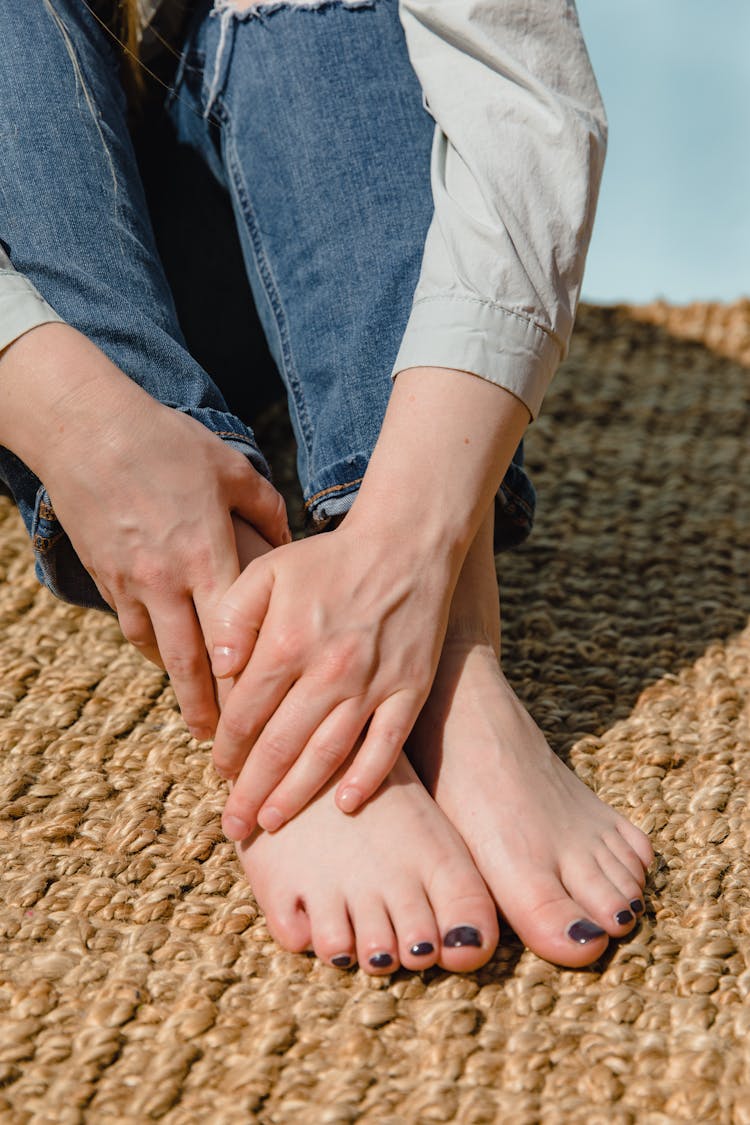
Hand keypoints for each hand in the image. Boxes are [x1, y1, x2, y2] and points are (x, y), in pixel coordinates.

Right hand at [0, 324, 289, 737]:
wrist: (87, 428)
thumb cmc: (168, 443)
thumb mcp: (231, 470)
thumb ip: (266, 511)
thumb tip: (290, 542)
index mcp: (208, 555)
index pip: (235, 636)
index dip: (252, 681)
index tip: (269, 712)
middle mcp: (169, 580)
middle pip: (192, 664)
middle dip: (212, 711)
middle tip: (228, 749)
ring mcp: (132, 583)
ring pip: (159, 653)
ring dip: (181, 688)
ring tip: (202, 719)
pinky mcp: (106, 577)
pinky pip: (134, 626)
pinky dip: (154, 648)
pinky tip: (169, 661)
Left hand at [210, 522, 455, 838]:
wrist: (407, 544)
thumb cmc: (330, 559)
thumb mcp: (268, 570)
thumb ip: (234, 615)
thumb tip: (219, 667)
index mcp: (287, 643)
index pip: (245, 714)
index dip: (227, 749)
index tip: (218, 772)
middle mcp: (328, 670)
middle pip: (279, 747)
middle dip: (251, 792)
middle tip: (235, 826)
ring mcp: (373, 684)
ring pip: (327, 756)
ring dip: (297, 796)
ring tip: (272, 823)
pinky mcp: (410, 689)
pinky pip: (386, 745)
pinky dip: (366, 779)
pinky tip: (346, 806)